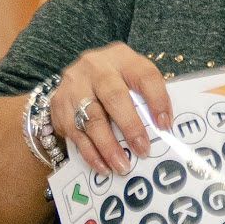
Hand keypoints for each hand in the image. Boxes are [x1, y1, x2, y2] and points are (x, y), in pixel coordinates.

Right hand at [44, 45, 179, 177]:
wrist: (78, 77)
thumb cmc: (115, 81)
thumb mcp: (132, 79)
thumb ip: (145, 99)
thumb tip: (162, 133)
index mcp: (122, 57)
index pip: (144, 76)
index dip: (157, 100)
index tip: (164, 125)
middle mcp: (96, 66)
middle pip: (114, 96)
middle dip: (130, 126)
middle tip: (142, 150)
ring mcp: (74, 84)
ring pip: (92, 118)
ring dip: (108, 146)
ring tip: (122, 165)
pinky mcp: (60, 103)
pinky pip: (75, 132)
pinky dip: (90, 153)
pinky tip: (103, 166)